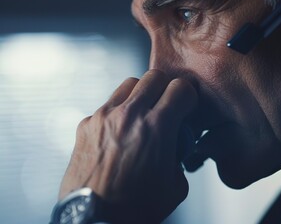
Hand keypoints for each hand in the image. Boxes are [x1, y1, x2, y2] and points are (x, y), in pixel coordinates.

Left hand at [59, 69, 197, 222]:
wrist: (95, 220)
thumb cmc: (134, 208)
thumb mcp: (175, 184)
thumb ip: (180, 155)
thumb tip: (176, 146)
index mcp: (157, 127)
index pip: (180, 87)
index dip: (188, 97)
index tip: (186, 106)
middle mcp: (129, 115)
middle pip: (154, 76)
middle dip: (166, 89)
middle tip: (167, 107)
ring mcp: (104, 117)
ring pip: (129, 84)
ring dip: (141, 95)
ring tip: (143, 116)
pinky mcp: (86, 125)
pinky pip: (108, 105)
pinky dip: (119, 112)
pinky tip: (120, 133)